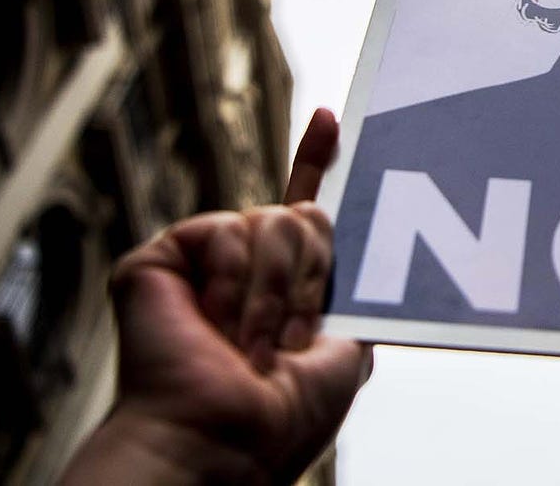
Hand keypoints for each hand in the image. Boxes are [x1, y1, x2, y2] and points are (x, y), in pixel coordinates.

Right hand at [62, 109, 368, 484]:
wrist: (224, 440)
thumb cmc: (282, 414)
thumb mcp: (348, 348)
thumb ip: (358, 293)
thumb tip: (396, 255)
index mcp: (287, 283)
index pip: (302, 206)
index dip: (314, 161)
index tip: (329, 119)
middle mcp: (245, 265)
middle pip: (305, 214)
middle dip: (314, 276)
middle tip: (292, 338)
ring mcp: (203, 260)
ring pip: (275, 220)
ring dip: (277, 293)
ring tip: (251, 345)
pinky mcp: (163, 257)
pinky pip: (228, 229)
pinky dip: (235, 284)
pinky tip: (215, 326)